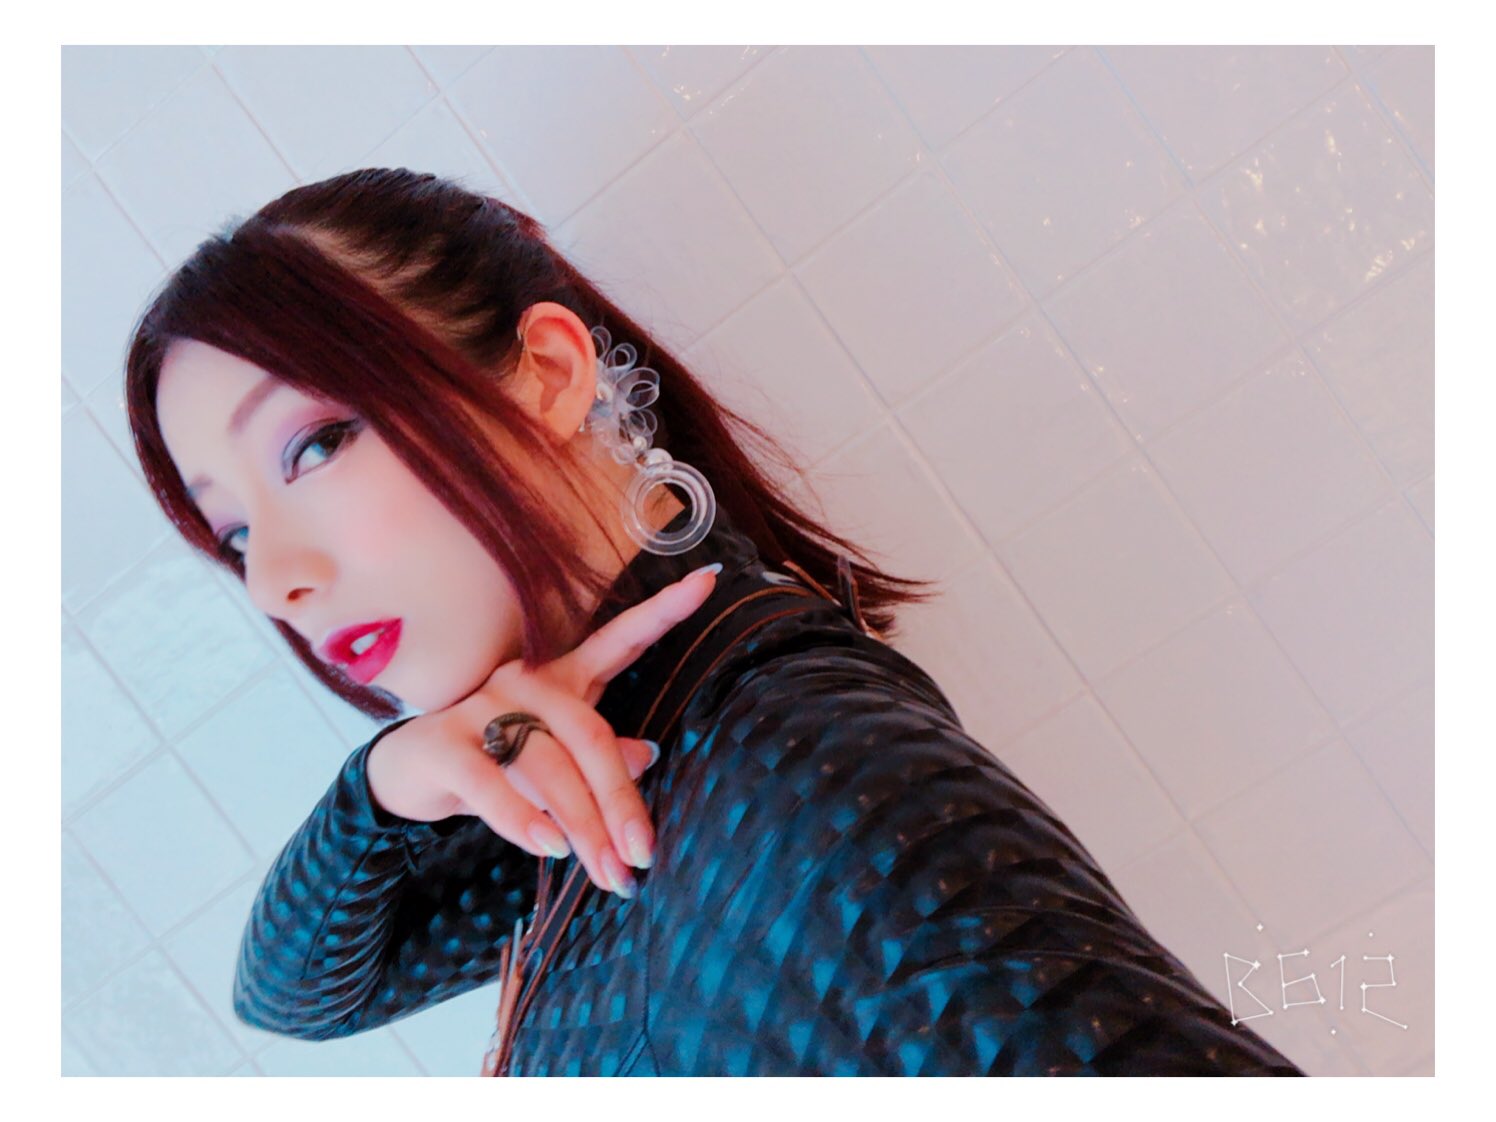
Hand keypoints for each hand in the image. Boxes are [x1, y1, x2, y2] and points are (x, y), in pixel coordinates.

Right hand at [365, 564, 720, 896]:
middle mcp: (526, 682)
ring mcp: (482, 709)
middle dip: (620, 803)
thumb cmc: (497, 761)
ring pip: (548, 768)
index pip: (621, 638)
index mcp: (562, 675)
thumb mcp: (556, 757)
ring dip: (582, 829)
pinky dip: (523, 822)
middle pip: (591, 737)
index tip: (709, 581)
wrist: (407, 775)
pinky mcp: (445, 745)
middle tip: (641, 857)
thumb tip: (647, 756)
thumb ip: (601, 756)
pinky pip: (492, 785)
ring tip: (607, 874)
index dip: (664, 611)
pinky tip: (549, 849)